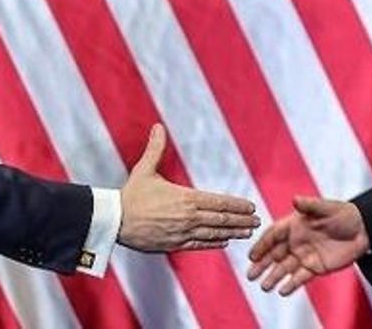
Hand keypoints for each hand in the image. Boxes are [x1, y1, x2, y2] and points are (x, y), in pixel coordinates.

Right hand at [118, 124, 259, 251]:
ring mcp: (182, 232)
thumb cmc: (131, 196)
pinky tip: (224, 242)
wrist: (115, 221)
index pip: (219, 202)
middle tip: (256, 220)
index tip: (250, 206)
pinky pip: (200, 245)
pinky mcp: (174, 244)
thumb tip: (157, 126)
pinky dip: (214, 243)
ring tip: (247, 232)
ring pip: (214, 234)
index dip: (237, 205)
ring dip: (233, 232)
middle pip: (221, 219)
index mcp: (185, 198)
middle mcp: (188, 217)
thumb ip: (155, 148)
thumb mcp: (144, 169)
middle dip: (241, 220)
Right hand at [246, 196, 368, 295]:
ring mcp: (305, 255)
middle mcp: (296, 241)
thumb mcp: (326, 207)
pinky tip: (283, 290)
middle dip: (262, 265)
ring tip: (264, 286)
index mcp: (295, 225)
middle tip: (250, 275)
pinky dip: (292, 284)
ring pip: (285, 268)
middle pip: (275, 254)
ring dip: (274, 276)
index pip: (273, 236)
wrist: (364, 230)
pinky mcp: (316, 267)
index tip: (252, 256)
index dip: (262, 245)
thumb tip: (295, 199)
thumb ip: (310, 205)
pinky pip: (301, 277)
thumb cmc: (344, 214)